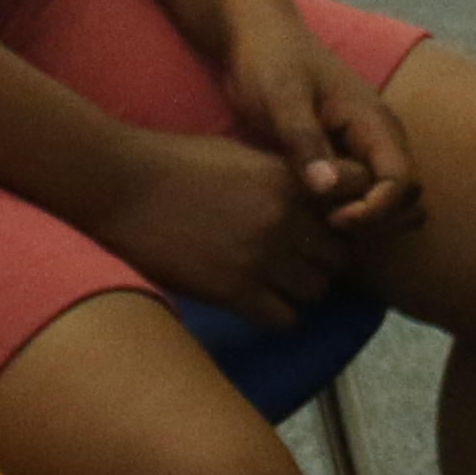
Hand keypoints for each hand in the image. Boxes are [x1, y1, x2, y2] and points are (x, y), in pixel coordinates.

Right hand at [78, 127, 354, 330]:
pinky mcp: (233, 292)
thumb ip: (280, 178)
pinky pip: (284, 319)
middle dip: (320, 258)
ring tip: (272, 281)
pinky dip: (275, 314)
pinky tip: (253, 300)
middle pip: (338, 256)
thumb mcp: (240, 155)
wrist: (121, 186)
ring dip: (298, 289)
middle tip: (294, 259)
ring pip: (315, 291)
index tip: (324, 222)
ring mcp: (259, 258)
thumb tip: (312, 196)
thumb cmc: (173, 164)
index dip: (344, 214)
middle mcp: (283, 220)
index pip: (354, 200)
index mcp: (286, 180)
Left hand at [229, 28, 420, 236]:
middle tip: (327, 226)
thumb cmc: (270, 62)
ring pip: (389, 197)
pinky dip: (353, 209)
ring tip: (321, 222)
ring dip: (366, 218)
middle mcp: (382, 135)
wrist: (260, 36)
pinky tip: (315, 213)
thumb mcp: (281, 99)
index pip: (402, 182)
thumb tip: (327, 188)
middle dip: (376, 221)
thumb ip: (304, 141)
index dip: (376, 211)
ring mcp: (368, 144)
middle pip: (406, 197)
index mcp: (374, 121)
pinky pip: (367, 191)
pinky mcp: (350, 152)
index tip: (334, 219)